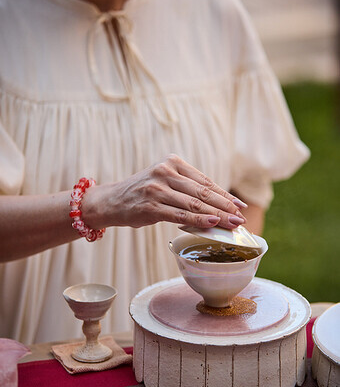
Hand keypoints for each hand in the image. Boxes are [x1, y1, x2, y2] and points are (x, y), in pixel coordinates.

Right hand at [96, 154, 246, 229]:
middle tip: (241, 218)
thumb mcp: (164, 181)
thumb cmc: (142, 193)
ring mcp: (157, 188)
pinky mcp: (151, 206)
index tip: (239, 205)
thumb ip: (186, 187)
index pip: (204, 180)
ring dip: (217, 215)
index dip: (224, 194)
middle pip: (203, 191)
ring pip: (194, 203)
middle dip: (225, 206)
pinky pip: (180, 214)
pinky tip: (212, 224)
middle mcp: (165, 172)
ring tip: (233, 224)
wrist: (111, 201)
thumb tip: (218, 205)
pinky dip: (198, 220)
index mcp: (172, 162)